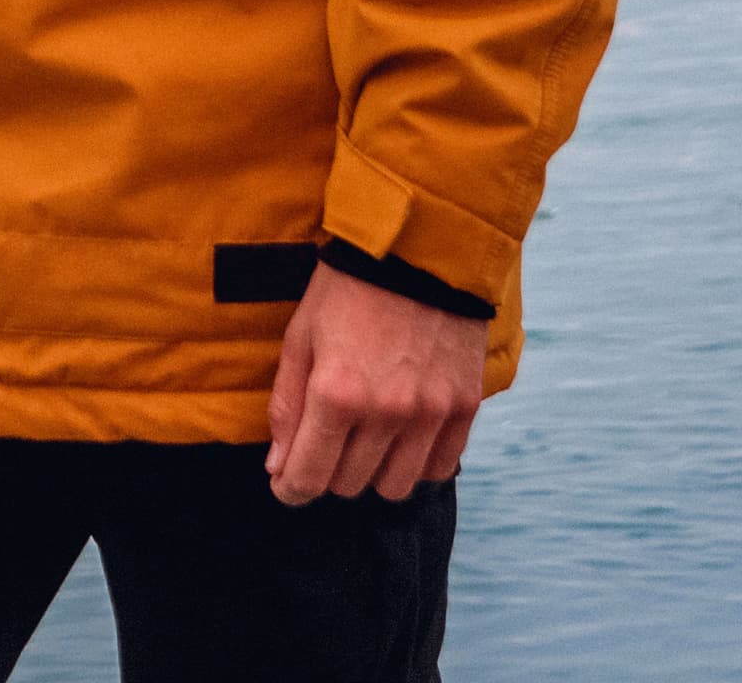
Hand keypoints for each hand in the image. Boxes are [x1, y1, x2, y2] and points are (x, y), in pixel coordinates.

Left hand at [265, 261, 485, 504]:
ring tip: (363, 440)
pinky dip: (415, 463)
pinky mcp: (464, 407)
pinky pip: (438, 467)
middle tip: (324, 444)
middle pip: (349, 485)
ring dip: (372, 472)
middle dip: (327, 472)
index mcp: (336, 393)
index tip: (286, 485)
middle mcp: (386, 411)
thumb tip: (277, 466)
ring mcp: (431, 412)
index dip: (290, 489)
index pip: (308, 476)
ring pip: (395, 486)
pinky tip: (401, 437)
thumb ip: (286, 407)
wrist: (418, 251)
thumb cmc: (347, 291)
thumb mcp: (300, 338)